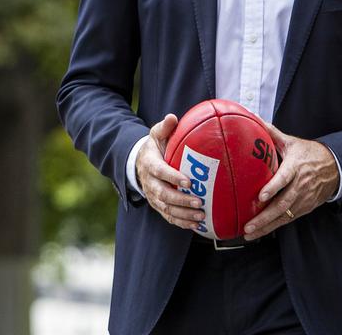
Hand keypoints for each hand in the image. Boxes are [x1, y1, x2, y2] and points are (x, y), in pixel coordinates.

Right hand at [136, 114, 204, 230]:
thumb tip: (173, 117)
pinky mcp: (158, 205)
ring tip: (201, 215)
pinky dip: (181, 222)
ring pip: (167, 208)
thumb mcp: (156, 135)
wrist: (140, 164)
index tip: (188, 181)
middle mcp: (150, 183)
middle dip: (181, 200)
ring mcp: (153, 196)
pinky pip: (169, 217)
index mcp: (150, 164)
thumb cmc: (155, 147)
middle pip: (163, 194)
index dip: (173, 177)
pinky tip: (196, 225)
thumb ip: (165, 127)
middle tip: (199, 201)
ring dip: (183, 214)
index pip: (160, 172)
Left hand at [243, 122, 339, 239]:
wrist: (334, 167)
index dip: (273, 188)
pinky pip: (288, 219)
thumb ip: (271, 133)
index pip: (284, 178)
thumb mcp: (292, 142)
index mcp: (296, 167)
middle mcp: (301, 185)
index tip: (260, 196)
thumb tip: (252, 117)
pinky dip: (273, 227)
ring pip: (285, 215)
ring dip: (267, 226)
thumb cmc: (309, 154)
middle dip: (264, 217)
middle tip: (248, 225)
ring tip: (249, 233)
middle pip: (283, 204)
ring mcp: (304, 199)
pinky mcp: (305, 208)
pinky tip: (259, 232)